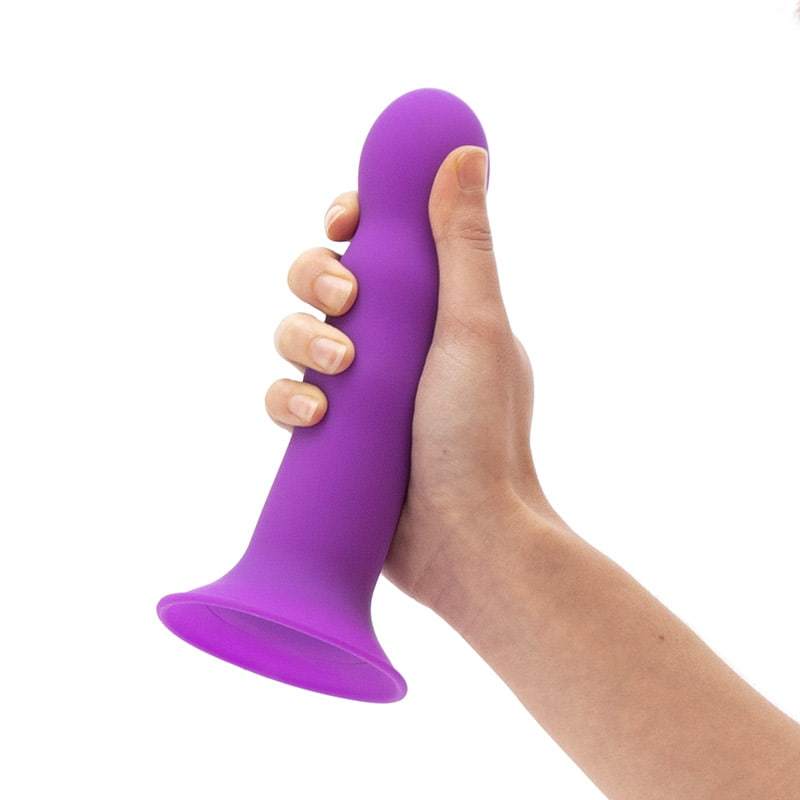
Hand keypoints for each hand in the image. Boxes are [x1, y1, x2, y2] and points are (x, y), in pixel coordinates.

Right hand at [266, 147, 551, 622]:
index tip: (344, 223)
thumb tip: (464, 153)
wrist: (466, 540)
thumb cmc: (481, 434)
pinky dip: (286, 399)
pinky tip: (310, 416)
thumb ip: (463, 243)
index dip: (352, 224)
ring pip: (295, 336)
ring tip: (335, 367)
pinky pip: (284, 400)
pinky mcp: (331, 435)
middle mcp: (395, 343)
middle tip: (344, 301)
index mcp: (435, 310)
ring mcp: (360, 390)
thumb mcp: (475, 327)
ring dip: (299, 338)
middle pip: (326, 282)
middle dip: (318, 280)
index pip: (382, 244)